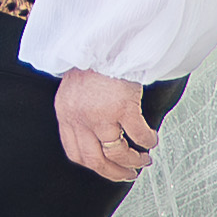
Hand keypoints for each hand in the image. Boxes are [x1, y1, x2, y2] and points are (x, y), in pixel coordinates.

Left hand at [56, 66, 153, 182]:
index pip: (75, 153)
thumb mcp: (74, 92)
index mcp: (65, 115)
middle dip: (115, 173)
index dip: (94, 166)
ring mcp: (100, 115)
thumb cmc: (92, 63)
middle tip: (129, 174)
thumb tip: (94, 136)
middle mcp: (79, 118)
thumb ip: (78, 113)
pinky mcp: (122, 108)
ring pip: (116, 153)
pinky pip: (138, 136)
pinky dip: (147, 142)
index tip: (108, 169)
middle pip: (95, 161)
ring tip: (143, 159)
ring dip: (133, 161)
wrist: (103, 42)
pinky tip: (151, 140)